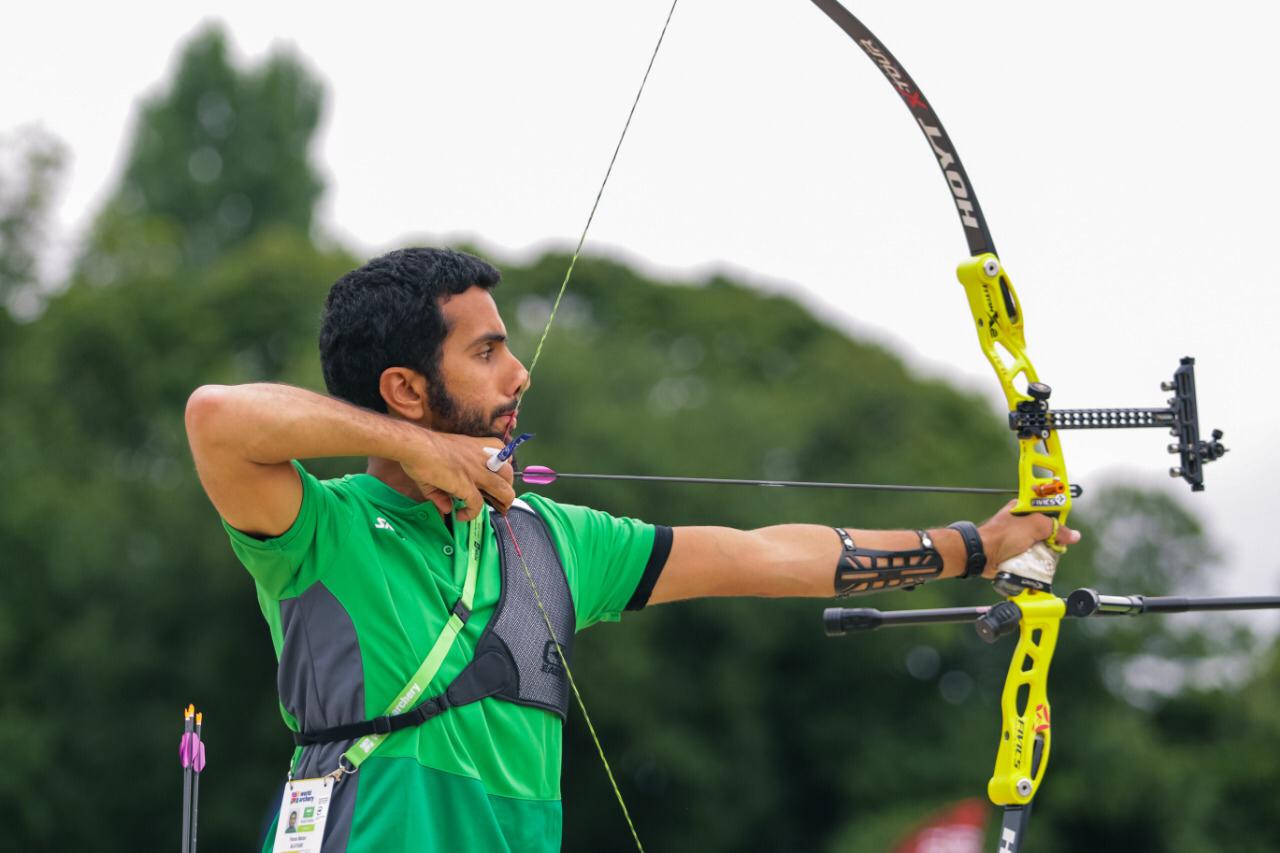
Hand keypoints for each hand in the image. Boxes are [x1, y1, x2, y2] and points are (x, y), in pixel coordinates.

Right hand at [401, 433, 515, 521]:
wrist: (416, 445)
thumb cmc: (424, 447)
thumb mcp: (441, 464)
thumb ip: (445, 487)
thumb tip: (447, 507)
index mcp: (477, 447)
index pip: (504, 454)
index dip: (504, 467)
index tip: (498, 478)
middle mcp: (481, 458)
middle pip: (509, 473)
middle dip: (508, 488)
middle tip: (500, 500)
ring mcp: (476, 472)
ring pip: (504, 490)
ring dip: (502, 502)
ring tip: (494, 509)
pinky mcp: (466, 485)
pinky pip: (477, 505)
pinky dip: (471, 514)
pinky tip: (462, 516)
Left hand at [978, 501, 1080, 580]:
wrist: (983, 555)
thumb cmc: (1001, 536)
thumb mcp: (1033, 526)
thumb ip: (1054, 528)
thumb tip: (1073, 535)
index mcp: (1024, 509)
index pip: (1049, 510)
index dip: (1058, 518)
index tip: (1065, 528)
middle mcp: (1022, 522)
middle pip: (1048, 530)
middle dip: (1054, 539)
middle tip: (1055, 544)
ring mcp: (1020, 539)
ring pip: (1042, 545)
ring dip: (1045, 551)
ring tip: (1043, 554)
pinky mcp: (1018, 553)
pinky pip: (1034, 556)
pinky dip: (1038, 560)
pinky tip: (1038, 563)